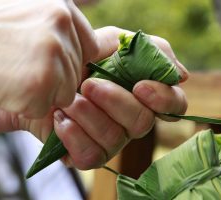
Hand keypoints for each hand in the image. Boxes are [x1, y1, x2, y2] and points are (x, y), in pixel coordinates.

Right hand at [0, 0, 97, 117]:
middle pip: (78, 73)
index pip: (91, 47)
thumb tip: (110, 43)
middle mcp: (62, 27)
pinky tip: (2, 86)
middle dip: (54, 78)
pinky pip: (45, 107)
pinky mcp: (39, 84)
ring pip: (65, 92)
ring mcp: (52, 54)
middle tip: (16, 64)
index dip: (71, 61)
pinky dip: (26, 105)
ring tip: (8, 73)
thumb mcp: (26, 13)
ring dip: (41, 92)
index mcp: (62, 8)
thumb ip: (64, 29)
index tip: (47, 62)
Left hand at [51, 26, 188, 168]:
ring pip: (114, 139)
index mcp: (142, 95)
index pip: (173, 105)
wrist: (39, 73)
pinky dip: (73, 134)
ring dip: (88, 115)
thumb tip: (181, 75)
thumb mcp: (111, 41)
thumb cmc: (78, 57)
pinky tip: (60, 117)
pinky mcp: (87, 155)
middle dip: (114, 101)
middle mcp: (131, 121)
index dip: (163, 99)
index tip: (140, 86)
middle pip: (142, 122)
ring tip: (68, 98)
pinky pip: (91, 156)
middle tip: (88, 84)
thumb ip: (147, 50)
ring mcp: (111, 141)